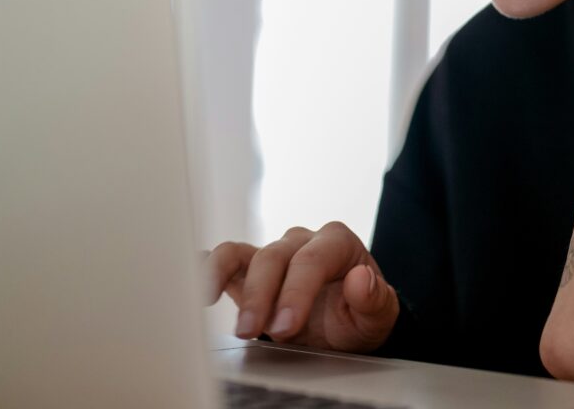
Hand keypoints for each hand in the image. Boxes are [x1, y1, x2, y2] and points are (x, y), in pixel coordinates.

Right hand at [203, 222, 399, 351]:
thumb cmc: (361, 315)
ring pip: (240, 253)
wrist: (345, 324)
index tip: (285, 327)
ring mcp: (273, 253)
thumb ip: (374, 298)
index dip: (295, 292)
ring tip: (215, 311)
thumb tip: (360, 279)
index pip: (311, 259)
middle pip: (272, 257)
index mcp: (336, 243)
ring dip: (224, 281)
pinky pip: (222, 260)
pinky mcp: (248, 270)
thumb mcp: (378, 314)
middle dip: (260, 295)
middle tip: (252, 332)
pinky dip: (205, 268)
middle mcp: (301, 241)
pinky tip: (195, 288)